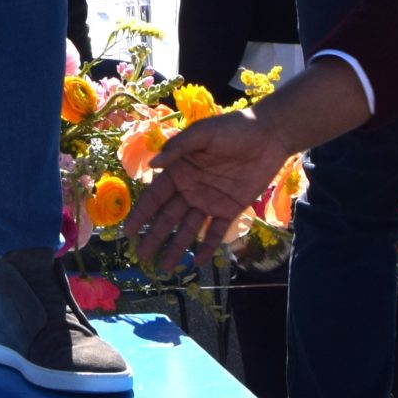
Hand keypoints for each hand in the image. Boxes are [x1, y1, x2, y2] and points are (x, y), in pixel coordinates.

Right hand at [129, 111, 292, 271]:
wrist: (269, 136)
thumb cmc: (232, 129)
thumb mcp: (202, 133)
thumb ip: (178, 148)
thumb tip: (153, 164)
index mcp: (178, 170)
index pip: (155, 197)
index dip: (141, 214)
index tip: (128, 231)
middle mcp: (189, 189)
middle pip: (168, 218)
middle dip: (155, 237)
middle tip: (142, 257)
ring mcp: (209, 201)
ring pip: (189, 229)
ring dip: (177, 247)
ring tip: (165, 268)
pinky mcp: (230, 209)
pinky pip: (216, 231)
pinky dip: (208, 246)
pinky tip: (198, 262)